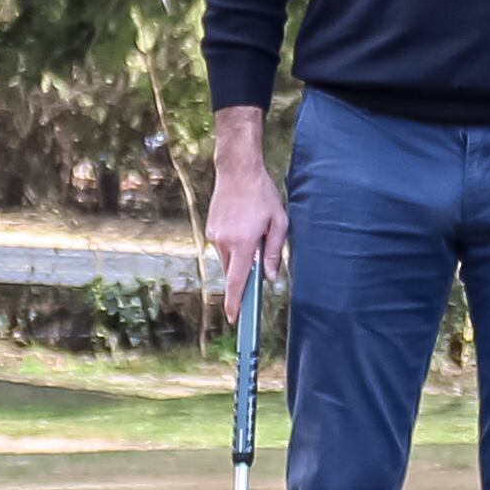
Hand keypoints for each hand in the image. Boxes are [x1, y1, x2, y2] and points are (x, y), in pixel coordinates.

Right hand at [203, 105, 288, 308]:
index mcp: (243, 243)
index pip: (238, 280)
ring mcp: (215, 235)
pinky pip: (223, 247)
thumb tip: (269, 276)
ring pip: (227, 260)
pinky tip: (243, 227)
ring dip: (239, 257)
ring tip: (253, 233)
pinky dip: (233, 246)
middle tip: (258, 264)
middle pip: (232, 272)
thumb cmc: (262, 194)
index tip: (235, 319)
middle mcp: (225, 242)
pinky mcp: (211, 228)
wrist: (237, 170)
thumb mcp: (279, 222)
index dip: (236, 302)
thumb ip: (274, 251)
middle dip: (243, 275)